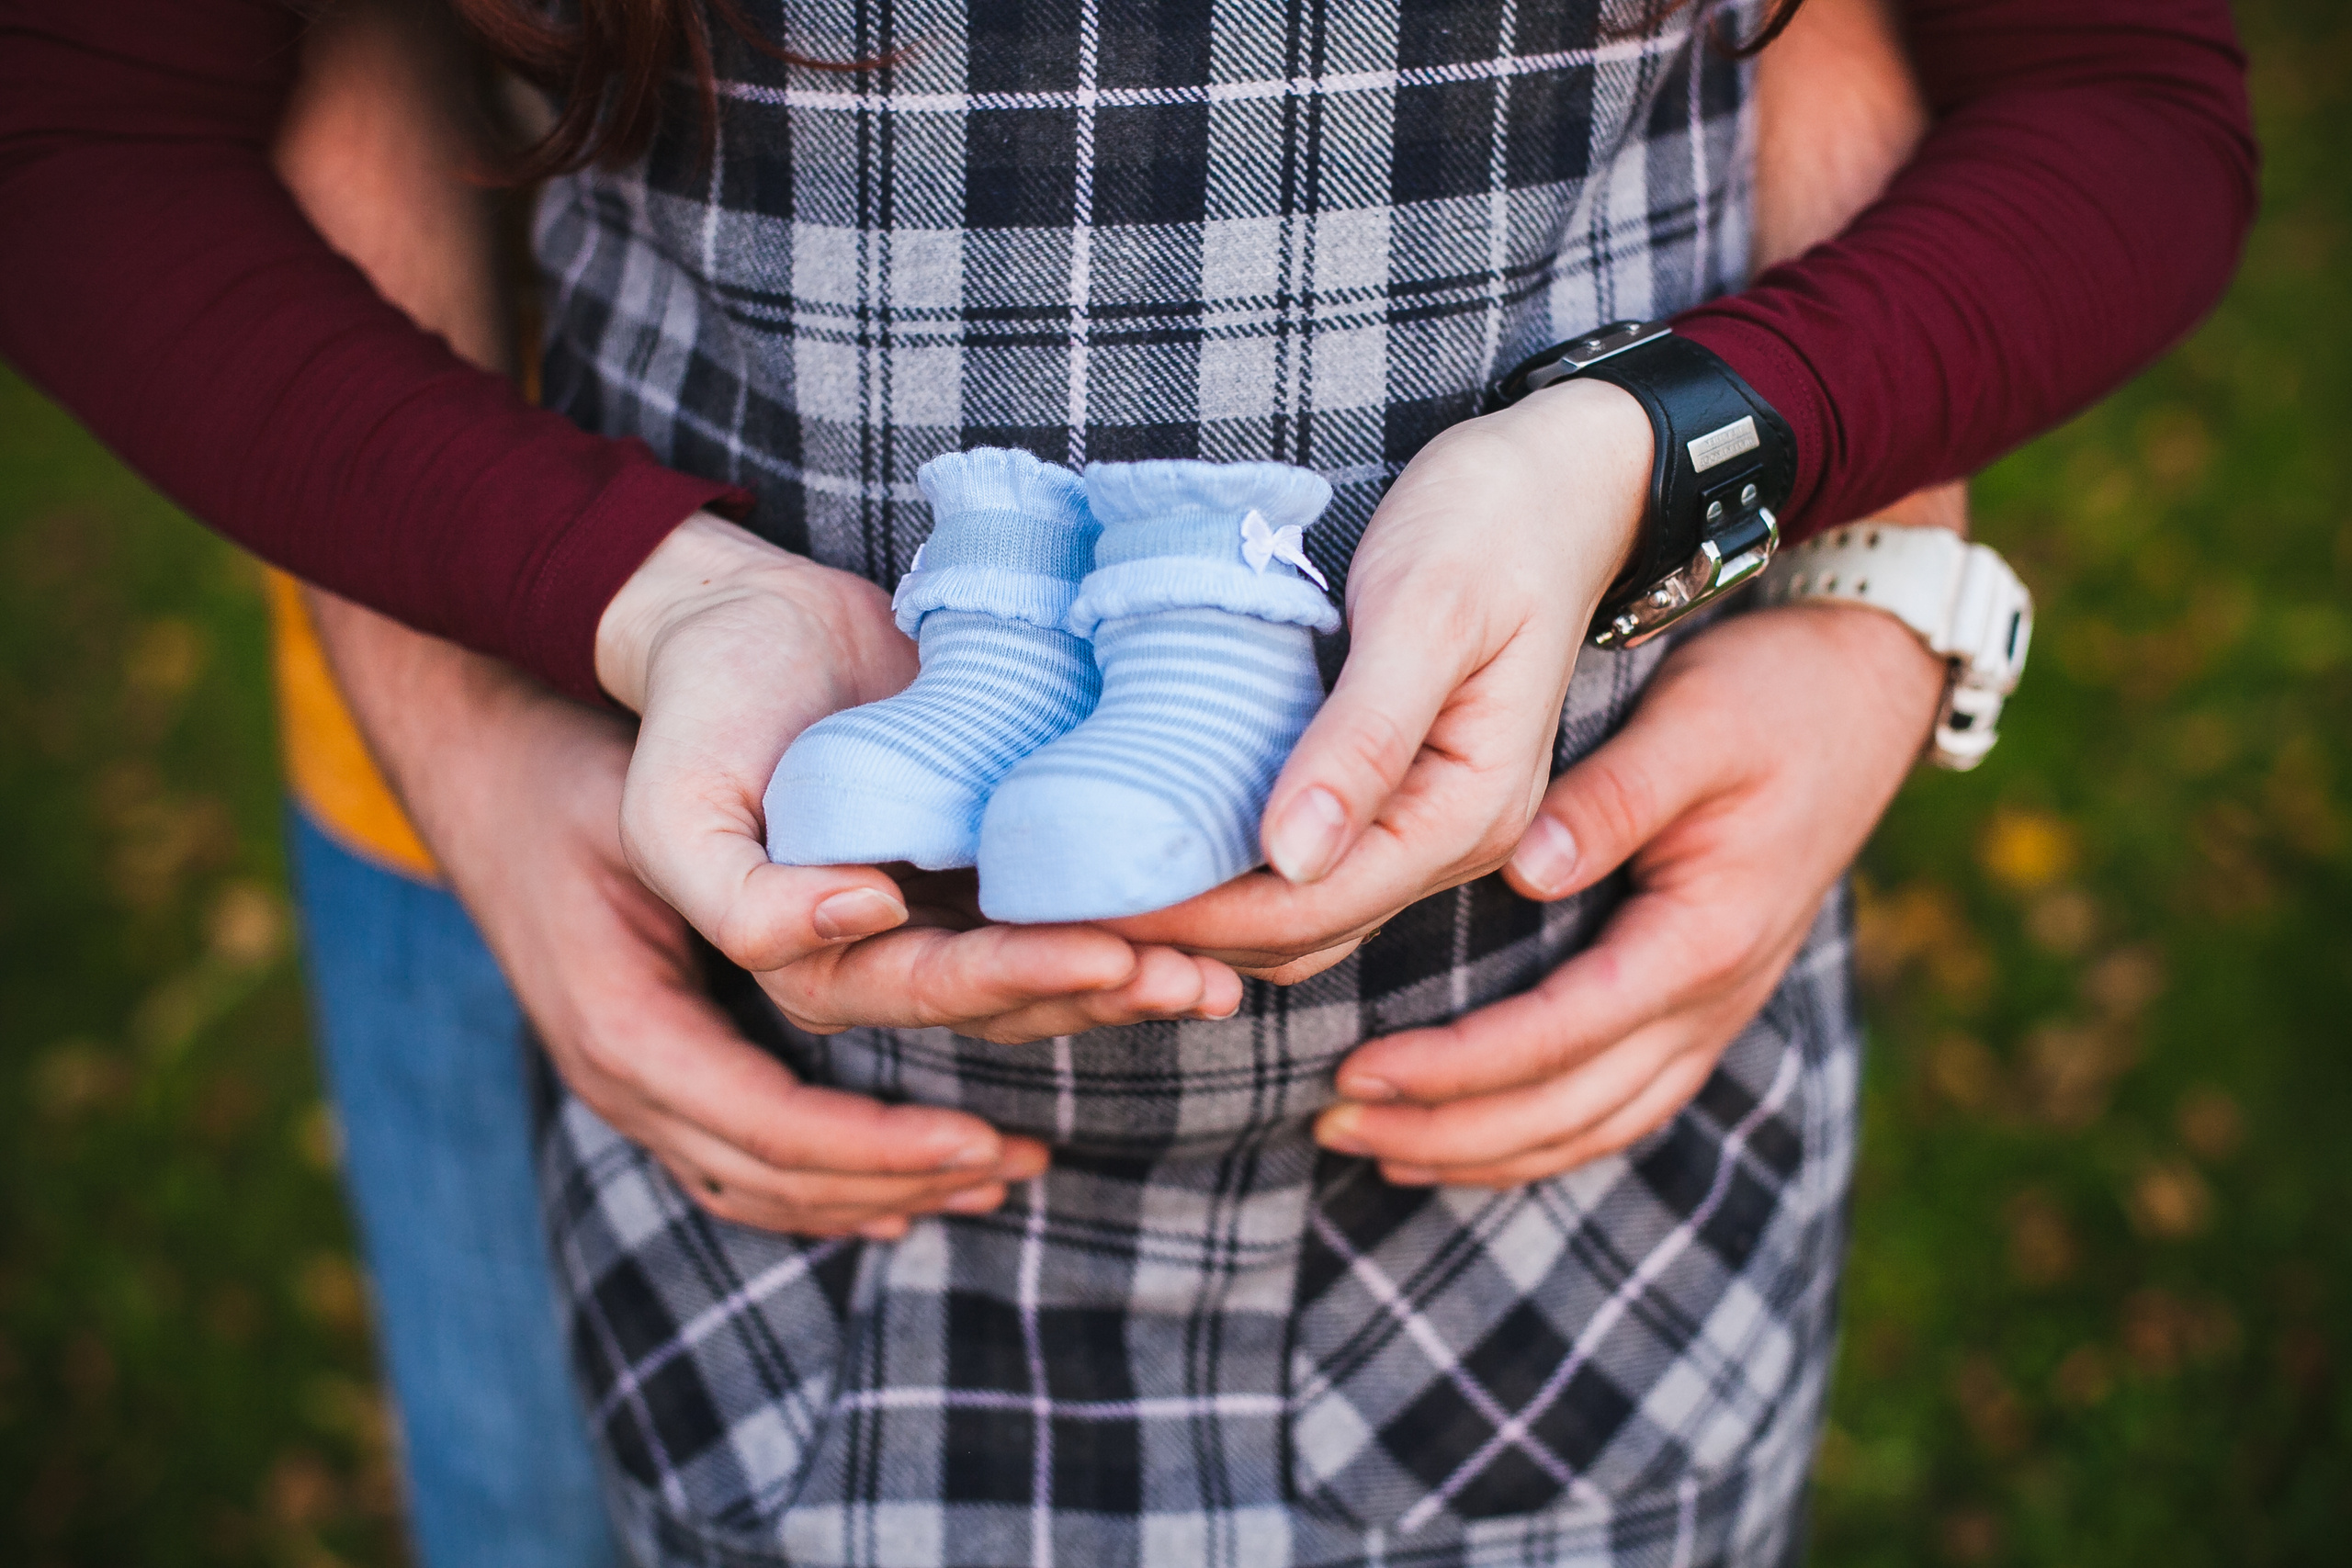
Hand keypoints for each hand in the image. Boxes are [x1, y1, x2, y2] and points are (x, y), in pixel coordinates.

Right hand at [307, 588, 1049, 1236]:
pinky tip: (903, 1187)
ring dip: (883, 1189)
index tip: (990, 1138)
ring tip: (994, 1174)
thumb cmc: (574, 772)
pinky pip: (742, 1161)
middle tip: (1026, 1160)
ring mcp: (629, 1084)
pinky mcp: (650, 1063)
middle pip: (783, 1180)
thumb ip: (747, 879)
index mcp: (627, 1032)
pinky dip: (830, 1182)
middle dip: (909, 1178)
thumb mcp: (653, 812)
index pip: (776, 1134)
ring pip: (765, 1187)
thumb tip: (871, 910)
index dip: (887, 1147)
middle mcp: (624, 1081)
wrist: (479, 754)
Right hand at [596, 516, 1242, 1043]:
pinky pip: (1062, 918)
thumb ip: (739, 893)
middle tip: (1198, 980)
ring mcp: (938, 918)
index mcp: (808, 962)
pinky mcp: (982, 867)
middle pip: (1008, 999)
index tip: (1113, 961)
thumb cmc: (699, 706)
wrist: (743, 624)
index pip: (931, 990)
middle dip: (1105, 993)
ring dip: (1135, 980)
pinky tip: (1206, 933)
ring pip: (1048, 975)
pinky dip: (1130, 928)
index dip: (1022, 983)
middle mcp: (882, 958)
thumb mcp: (673, 806)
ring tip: (1220, 976)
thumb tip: (864, 913)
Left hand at [1112, 378, 1651, 977]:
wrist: (1560, 481)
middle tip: (1060, 910)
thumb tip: (1290, 858)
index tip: (1088, 905)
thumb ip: (1365, 737)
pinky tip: (1160, 846)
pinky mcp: (1400, 799)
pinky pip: (1309, 873)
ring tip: (1093, 890)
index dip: (1197, 918)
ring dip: (1204, 919)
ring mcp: (1431, 827)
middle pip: (1302, 933)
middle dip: (1185, 935)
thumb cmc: (1493, 523)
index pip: (1313, 906)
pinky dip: (1234, 879)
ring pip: (1301, 918)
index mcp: (1470, 808)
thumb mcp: (1426, 612)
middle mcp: (1458, 841)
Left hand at [1309, 595, 1946, 1184]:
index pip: (1559, 1036)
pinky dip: (1538, 1138)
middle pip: (1567, 1110)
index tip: (1357, 1068)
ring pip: (1592, 1127)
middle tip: (1333, 1124)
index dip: (1454, 1067)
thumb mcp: (1693, 725)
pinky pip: (1616, 1105)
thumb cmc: (1772, 698)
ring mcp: (1713, 1013)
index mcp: (1701, 939)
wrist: (1868, 694)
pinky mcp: (1701, 1005)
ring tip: (1375, 1148)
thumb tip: (1530, 872)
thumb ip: (1612, 800)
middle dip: (1447, 1130)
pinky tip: (1463, 1141)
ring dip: (1482, 1151)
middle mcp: (1712, 1000)